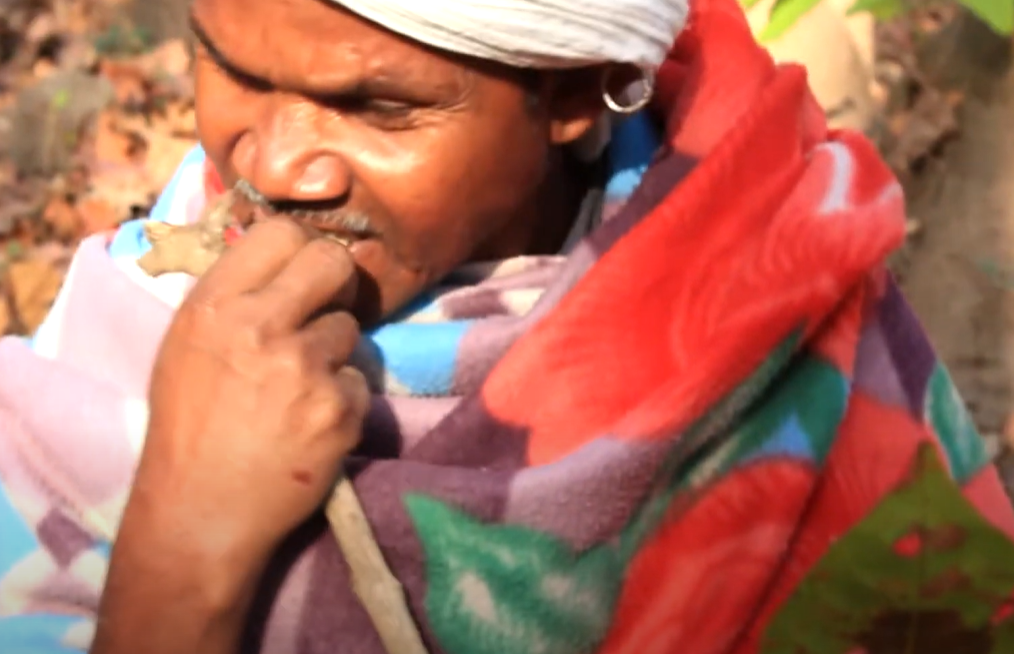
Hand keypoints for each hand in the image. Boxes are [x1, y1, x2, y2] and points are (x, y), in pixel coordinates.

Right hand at [136, 219, 368, 564]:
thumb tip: (285, 259)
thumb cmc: (188, 428)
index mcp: (214, 306)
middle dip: (336, 283)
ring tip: (299, 390)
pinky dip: (343, 401)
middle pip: (333, 261)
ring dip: (333, 353)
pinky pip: (359, 381)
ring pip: (350, 328)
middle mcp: (260, 327)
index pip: (281, 230)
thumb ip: (234, 299)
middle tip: (324, 310)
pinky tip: (312, 425)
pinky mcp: (340, 410)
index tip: (300, 274)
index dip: (300, 248)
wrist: (201, 513)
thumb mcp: (187, 347)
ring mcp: (305, 369)